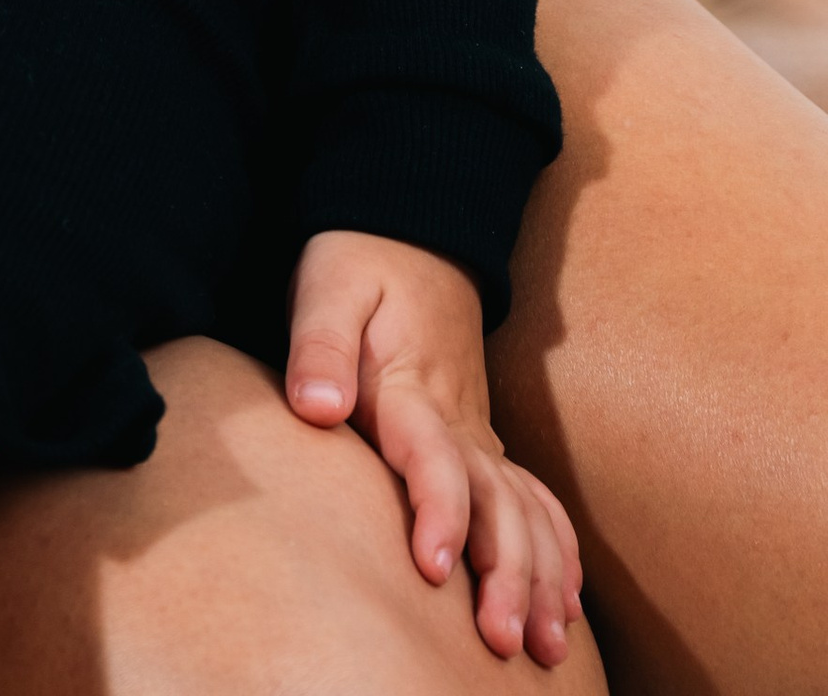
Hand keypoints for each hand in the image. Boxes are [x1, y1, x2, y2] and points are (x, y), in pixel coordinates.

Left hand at [286, 230, 584, 663]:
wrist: (413, 235)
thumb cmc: (359, 264)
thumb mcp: (326, 286)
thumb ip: (319, 347)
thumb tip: (316, 409)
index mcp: (412, 388)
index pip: (433, 458)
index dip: (438, 512)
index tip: (434, 566)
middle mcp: (458, 420)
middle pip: (495, 503)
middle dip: (506, 574)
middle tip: (503, 640)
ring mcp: (480, 434)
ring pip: (525, 512)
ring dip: (540, 578)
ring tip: (545, 646)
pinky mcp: (484, 444)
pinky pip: (536, 502)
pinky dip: (559, 552)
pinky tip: (565, 604)